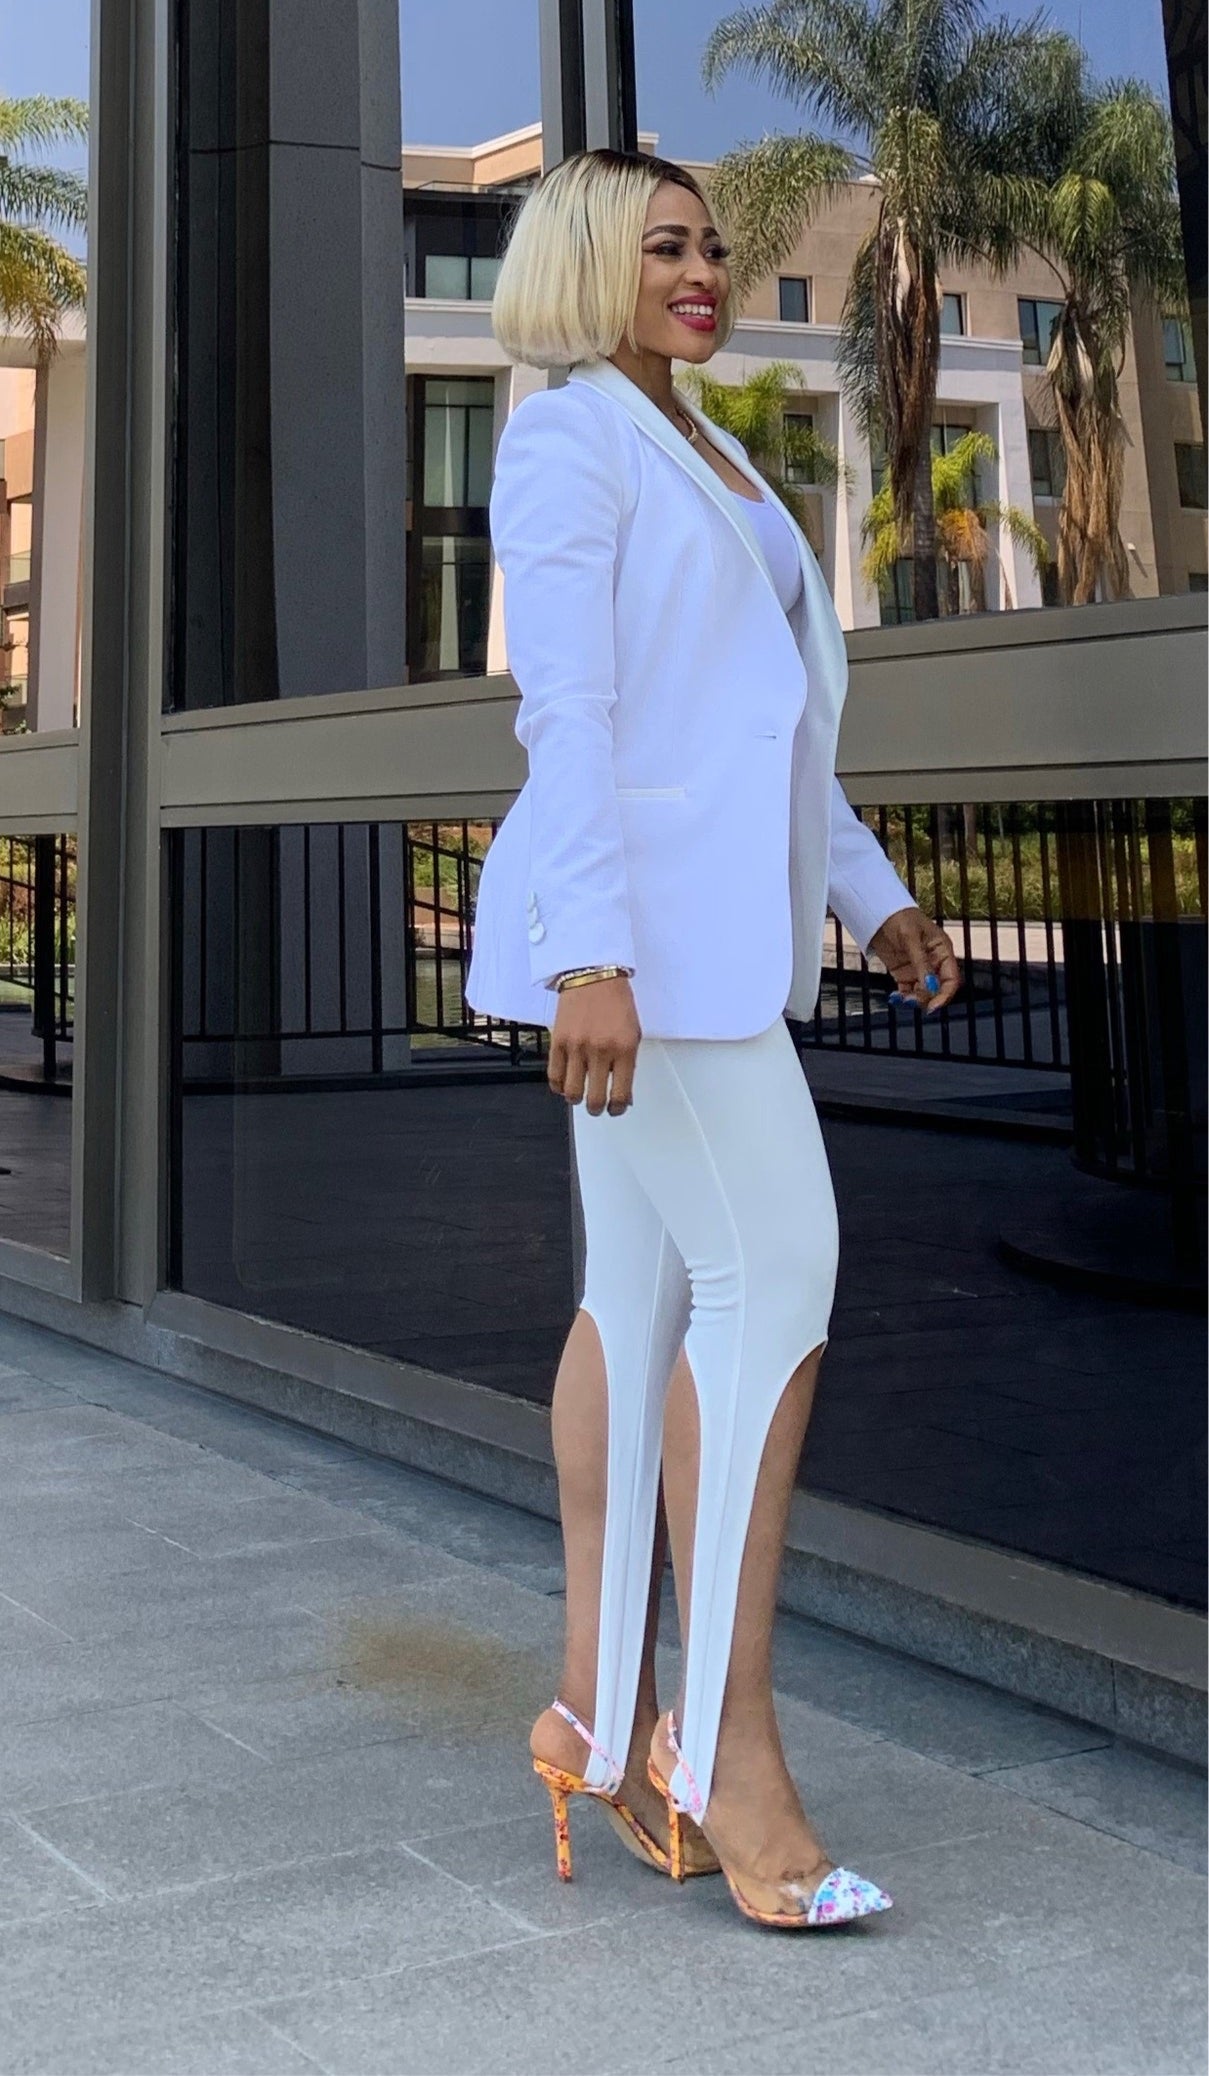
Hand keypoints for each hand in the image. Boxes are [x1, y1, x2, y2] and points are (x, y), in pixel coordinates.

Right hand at [548, 976, 640, 1116]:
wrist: (593, 975)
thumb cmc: (615, 1001)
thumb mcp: (633, 1033)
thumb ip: (628, 1063)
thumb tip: (624, 1091)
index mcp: (624, 1049)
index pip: (621, 1094)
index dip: (618, 1108)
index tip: (616, 1108)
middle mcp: (600, 1050)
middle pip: (595, 1099)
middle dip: (597, 1109)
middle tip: (598, 1107)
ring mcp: (576, 1047)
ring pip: (572, 1092)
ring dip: (577, 1100)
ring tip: (580, 1097)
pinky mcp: (558, 1041)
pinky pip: (554, 1076)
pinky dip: (558, 1086)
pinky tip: (564, 1085)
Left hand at [867, 907, 960, 1014]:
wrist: (877, 913)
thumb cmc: (899, 917)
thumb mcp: (911, 938)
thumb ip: (921, 963)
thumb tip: (930, 986)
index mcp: (942, 951)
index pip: (951, 978)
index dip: (945, 994)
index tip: (934, 1006)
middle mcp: (934, 962)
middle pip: (938, 989)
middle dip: (927, 998)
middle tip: (912, 1001)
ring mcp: (919, 969)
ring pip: (923, 993)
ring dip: (914, 1000)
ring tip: (901, 999)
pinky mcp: (904, 974)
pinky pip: (908, 991)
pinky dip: (903, 998)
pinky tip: (896, 998)